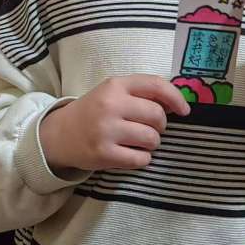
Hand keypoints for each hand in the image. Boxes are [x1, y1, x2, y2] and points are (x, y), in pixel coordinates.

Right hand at [39, 74, 190, 172]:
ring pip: (152, 139)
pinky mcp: (104, 153)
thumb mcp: (112, 93)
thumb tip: (178, 104)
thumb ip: (140, 93)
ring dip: (151, 143)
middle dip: (160, 126)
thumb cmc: (93, 111)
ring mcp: (107, 130)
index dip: (176, 98)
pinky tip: (129, 153)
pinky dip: (141, 158)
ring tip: (137, 141)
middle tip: (149, 129)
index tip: (184, 110)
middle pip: (158, 116)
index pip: (156, 85)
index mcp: (115, 85)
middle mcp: (111, 105)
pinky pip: (141, 159)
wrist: (59, 134)